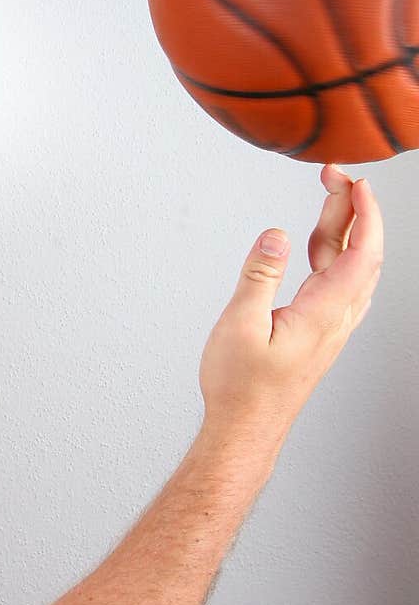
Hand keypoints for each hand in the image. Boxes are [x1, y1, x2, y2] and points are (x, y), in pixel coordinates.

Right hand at [198, 164, 383, 434]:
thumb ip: (260, 274)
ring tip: (326, 197)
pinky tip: (320, 242)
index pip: (361, 253)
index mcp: (323, 313)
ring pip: (351, 266)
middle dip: (354, 208)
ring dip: (345, 228)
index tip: (357, 182)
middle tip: (334, 175)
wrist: (246, 429)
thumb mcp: (239, 324)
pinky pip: (339, 281)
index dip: (365, 213)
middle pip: (361, 253)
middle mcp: (336, 318)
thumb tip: (277, 233)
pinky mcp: (320, 330)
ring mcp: (331, 325)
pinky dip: (336, 251)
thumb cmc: (241, 387)